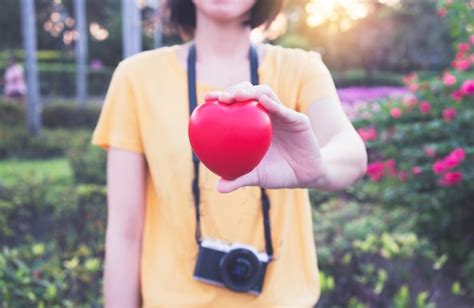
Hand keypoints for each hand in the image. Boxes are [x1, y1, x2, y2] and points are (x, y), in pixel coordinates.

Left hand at [204, 82, 325, 192]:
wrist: (307, 176)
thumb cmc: (279, 173)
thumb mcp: (258, 177)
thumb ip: (239, 179)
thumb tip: (218, 188)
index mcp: (253, 124)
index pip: (235, 105)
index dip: (221, 97)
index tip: (206, 99)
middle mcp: (266, 114)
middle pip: (248, 93)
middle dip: (234, 89)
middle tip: (221, 98)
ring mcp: (282, 114)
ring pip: (265, 94)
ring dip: (251, 92)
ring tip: (238, 96)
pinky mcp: (298, 119)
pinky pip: (284, 110)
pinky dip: (274, 105)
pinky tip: (264, 102)